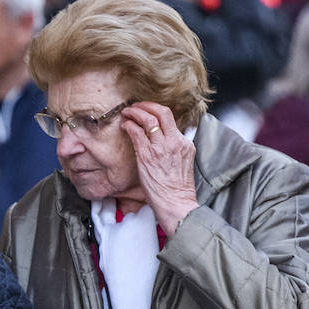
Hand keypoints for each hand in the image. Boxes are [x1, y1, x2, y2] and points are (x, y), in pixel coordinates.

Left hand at [119, 102, 199, 234]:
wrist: (176, 203)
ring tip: (127, 113)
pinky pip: (136, 133)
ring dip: (135, 112)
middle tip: (136, 106)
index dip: (156, 111)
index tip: (148, 111)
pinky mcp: (147, 155)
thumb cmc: (177, 189)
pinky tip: (125, 125)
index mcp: (184, 144)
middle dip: (146, 105)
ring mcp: (160, 148)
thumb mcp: (183, 163)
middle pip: (162, 112)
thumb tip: (165, 142)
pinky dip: (129, 125)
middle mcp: (174, 142)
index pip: (171, 119)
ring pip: (148, 119)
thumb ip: (175, 149)